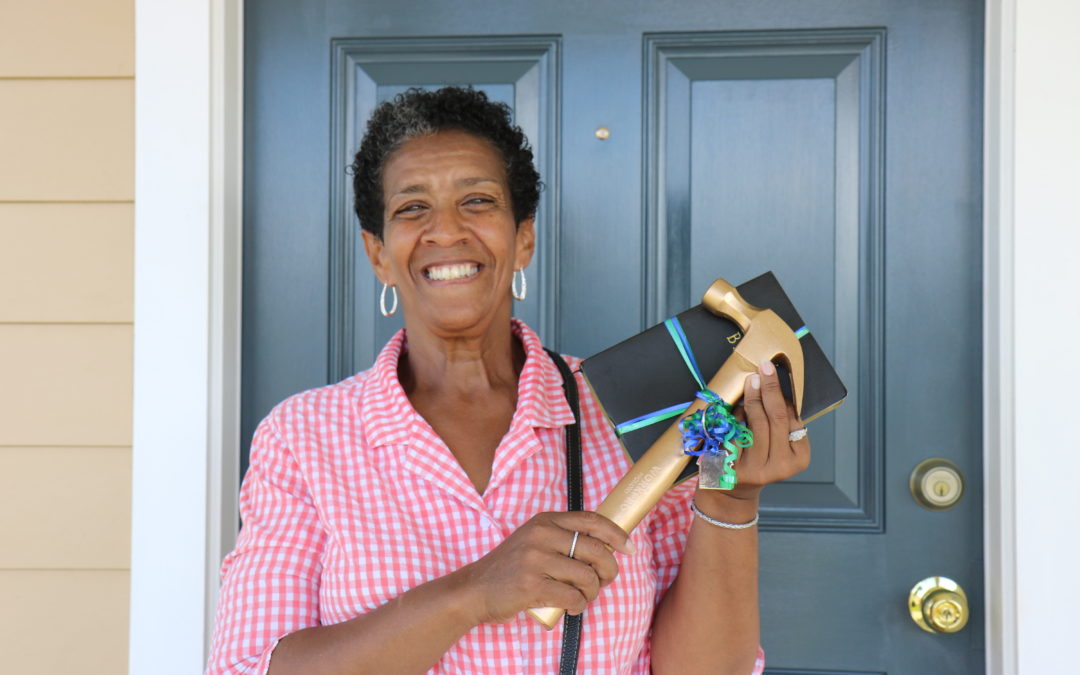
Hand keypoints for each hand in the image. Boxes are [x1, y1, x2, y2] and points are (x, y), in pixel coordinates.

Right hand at [458, 511, 634, 624]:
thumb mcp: (533, 540)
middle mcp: (541, 536)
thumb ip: (562, 538)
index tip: (628, 548)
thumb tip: (606, 545)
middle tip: (603, 581)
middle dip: (609, 570)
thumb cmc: (510, 568)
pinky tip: (571, 608)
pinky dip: (579, 606)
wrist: (474, 589)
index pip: (591, 520)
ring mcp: (535, 560)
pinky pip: (573, 597)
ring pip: (587, 577)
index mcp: (545, 521)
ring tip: (582, 597)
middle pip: (596, 550)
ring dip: (592, 592)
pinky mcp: (532, 586)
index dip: (616, 534)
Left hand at [720, 358, 811, 503]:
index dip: (779, 392)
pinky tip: (734, 408)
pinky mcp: (733, 470)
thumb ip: (781, 422)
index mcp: (799, 459)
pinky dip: (733, 417)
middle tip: (760, 369)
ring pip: (753, 424)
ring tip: (749, 386)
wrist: (732, 491)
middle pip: (774, 419)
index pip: (791, 419)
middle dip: (767, 390)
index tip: (770, 370)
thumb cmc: (758, 459)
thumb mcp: (778, 444)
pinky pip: (733, 434)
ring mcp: (756, 471)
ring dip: (750, 400)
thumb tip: (773, 382)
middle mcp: (780, 467)